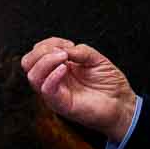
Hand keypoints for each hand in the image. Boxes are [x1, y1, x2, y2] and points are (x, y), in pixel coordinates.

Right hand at [19, 37, 135, 139]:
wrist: (122, 104)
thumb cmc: (109, 83)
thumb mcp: (96, 58)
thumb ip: (79, 51)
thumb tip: (63, 49)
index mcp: (57, 67)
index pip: (37, 52)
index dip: (49, 43)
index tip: (69, 44)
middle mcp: (52, 79)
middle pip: (27, 63)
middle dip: (41, 51)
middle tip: (62, 52)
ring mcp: (54, 92)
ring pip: (32, 76)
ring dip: (45, 61)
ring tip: (64, 58)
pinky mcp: (60, 104)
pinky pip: (46, 90)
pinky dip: (52, 76)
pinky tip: (65, 69)